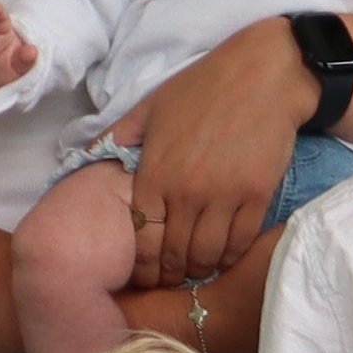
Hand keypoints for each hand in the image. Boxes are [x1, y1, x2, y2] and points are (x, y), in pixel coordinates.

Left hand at [125, 25, 319, 288]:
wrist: (265, 72)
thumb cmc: (204, 85)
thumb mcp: (152, 106)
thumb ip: (119, 136)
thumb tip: (87, 156)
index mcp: (156, 171)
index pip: (141, 237)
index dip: (141, 264)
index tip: (143, 273)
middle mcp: (187, 191)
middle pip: (173, 254)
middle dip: (169, 274)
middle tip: (169, 279)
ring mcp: (224, 195)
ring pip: (207, 255)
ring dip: (199, 269)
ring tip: (195, 270)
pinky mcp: (257, 195)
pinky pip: (240, 241)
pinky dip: (230, 256)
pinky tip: (224, 256)